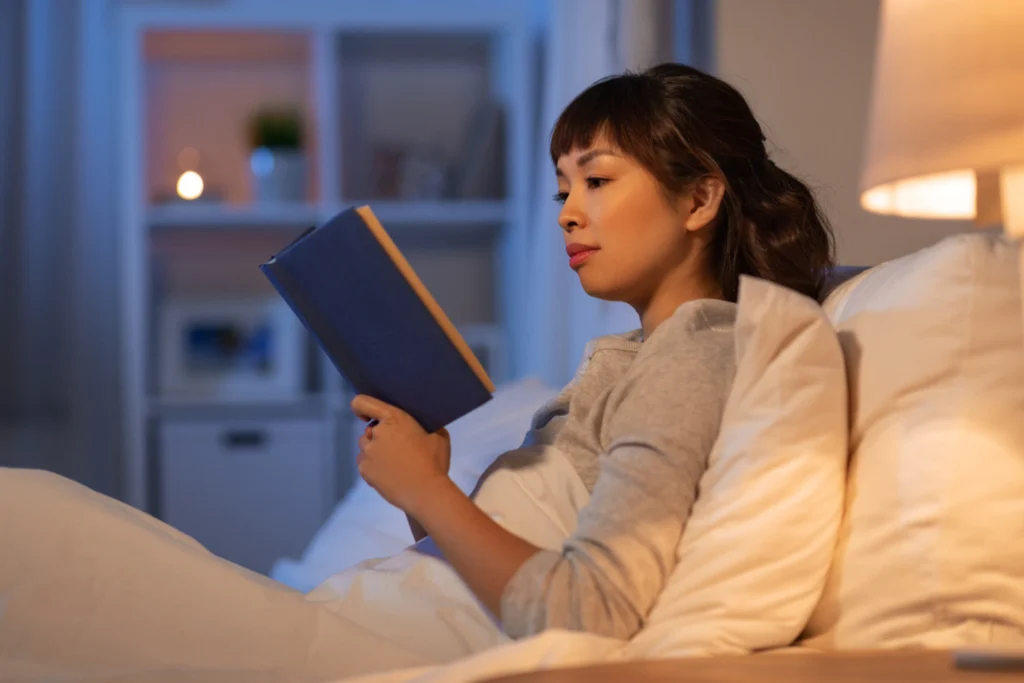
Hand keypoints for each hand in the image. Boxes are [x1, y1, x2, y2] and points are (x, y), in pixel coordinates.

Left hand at [351, 395, 450, 514]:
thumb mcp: (438, 435)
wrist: (426, 492)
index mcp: (393, 419)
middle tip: (396, 449)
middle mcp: (376, 433)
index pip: (363, 403)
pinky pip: (364, 464)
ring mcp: (368, 453)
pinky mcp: (364, 471)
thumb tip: (419, 425)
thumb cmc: (434, 462)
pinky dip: (373, 467)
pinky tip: (389, 474)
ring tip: (393, 464)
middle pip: (369, 431)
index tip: (368, 417)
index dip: (361, 408)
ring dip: (375, 452)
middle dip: (379, 437)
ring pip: (365, 448)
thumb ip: (423, 425)